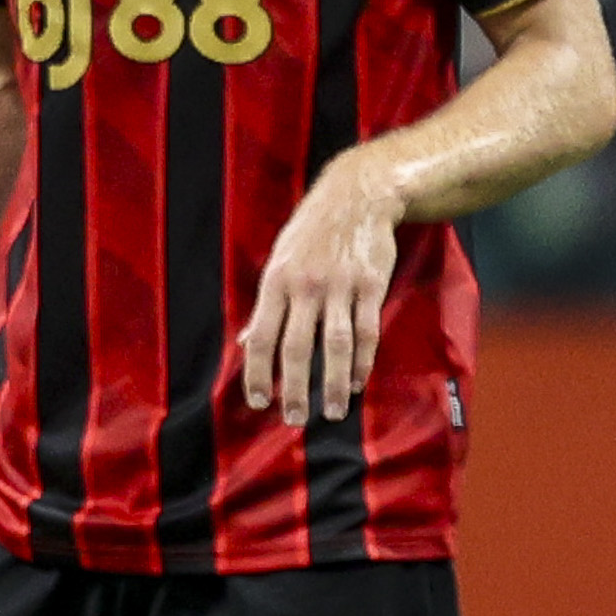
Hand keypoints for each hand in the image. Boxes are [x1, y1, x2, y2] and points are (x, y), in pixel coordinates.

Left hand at [236, 152, 404, 423]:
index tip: (258, 402)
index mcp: (276, 281)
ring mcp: (340, 286)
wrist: (356, 196)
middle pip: (297, 347)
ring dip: (334, 383)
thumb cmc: (311, 232)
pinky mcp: (370, 285)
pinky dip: (362, 360)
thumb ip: (265, 306)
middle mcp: (306, 286)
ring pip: (335, 345)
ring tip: (333, 411)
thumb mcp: (280, 260)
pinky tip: (359, 381)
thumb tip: (245, 344)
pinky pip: (366, 331)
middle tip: (293, 419)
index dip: (257, 373)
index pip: (261, 336)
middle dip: (294, 388)